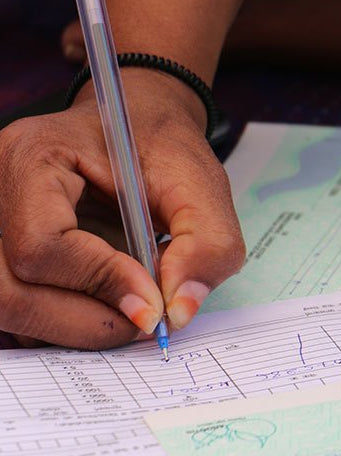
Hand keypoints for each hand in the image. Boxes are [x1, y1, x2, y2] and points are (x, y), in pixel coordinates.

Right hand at [0, 69, 244, 348]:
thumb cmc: (161, 148)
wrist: (136, 127)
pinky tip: (103, 307)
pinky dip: (60, 324)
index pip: (42, 245)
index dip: (101, 283)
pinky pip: (15, 309)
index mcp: (33, 155)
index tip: (154, 301)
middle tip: (145, 320)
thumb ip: (205, 245)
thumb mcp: (201, 185)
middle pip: (9, 289)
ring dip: (73, 328)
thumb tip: (177, 312)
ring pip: (7, 306)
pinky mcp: (0, 250)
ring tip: (128, 311)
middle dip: (85, 321)